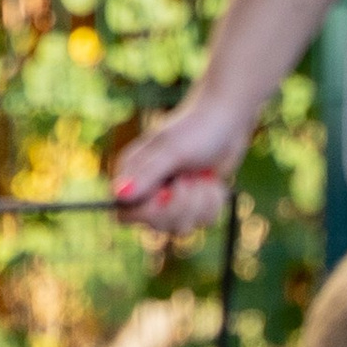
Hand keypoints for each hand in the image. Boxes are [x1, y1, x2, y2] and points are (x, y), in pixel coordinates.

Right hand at [113, 101, 245, 237]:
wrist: (228, 118)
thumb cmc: (197, 127)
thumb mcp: (172, 150)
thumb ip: (147, 174)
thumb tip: (119, 195)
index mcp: (133, 175)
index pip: (125, 214)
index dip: (148, 212)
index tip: (167, 192)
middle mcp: (149, 191)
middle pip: (156, 226)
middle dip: (181, 204)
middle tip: (190, 177)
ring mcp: (171, 200)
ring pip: (181, 227)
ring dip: (200, 202)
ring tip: (203, 175)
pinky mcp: (193, 205)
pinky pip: (202, 222)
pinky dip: (213, 202)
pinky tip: (213, 180)